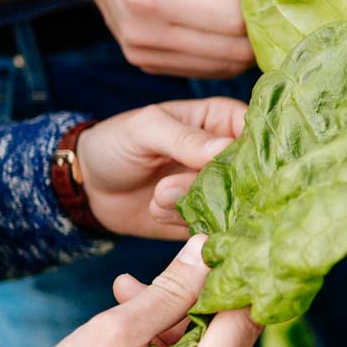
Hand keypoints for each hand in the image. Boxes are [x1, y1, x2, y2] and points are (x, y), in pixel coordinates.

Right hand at [0, 235, 261, 346]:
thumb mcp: (113, 333)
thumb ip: (170, 290)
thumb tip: (207, 248)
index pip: (244, 319)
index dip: (233, 278)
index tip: (214, 247)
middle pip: (231, 337)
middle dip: (194, 299)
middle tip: (146, 278)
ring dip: (179, 322)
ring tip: (129, 299)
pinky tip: (138, 335)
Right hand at [67, 0, 254, 78]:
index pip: (234, 17)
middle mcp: (144, 34)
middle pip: (236, 49)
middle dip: (267, 22)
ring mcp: (145, 55)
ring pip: (229, 66)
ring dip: (253, 39)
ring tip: (256, 1)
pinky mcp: (150, 64)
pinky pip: (213, 68)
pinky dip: (233, 48)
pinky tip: (235, 17)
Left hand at [76, 98, 245, 238]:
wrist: (88, 185)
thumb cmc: (115, 143)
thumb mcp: (146, 129)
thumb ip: (186, 139)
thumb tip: (226, 150)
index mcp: (221, 120)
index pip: (258, 133)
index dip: (253, 151)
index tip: (232, 167)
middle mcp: (227, 155)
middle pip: (249, 174)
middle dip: (211, 184)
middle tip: (169, 185)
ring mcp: (218, 189)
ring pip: (231, 204)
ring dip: (192, 205)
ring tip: (158, 195)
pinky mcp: (205, 218)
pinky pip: (212, 227)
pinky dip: (183, 222)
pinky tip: (158, 210)